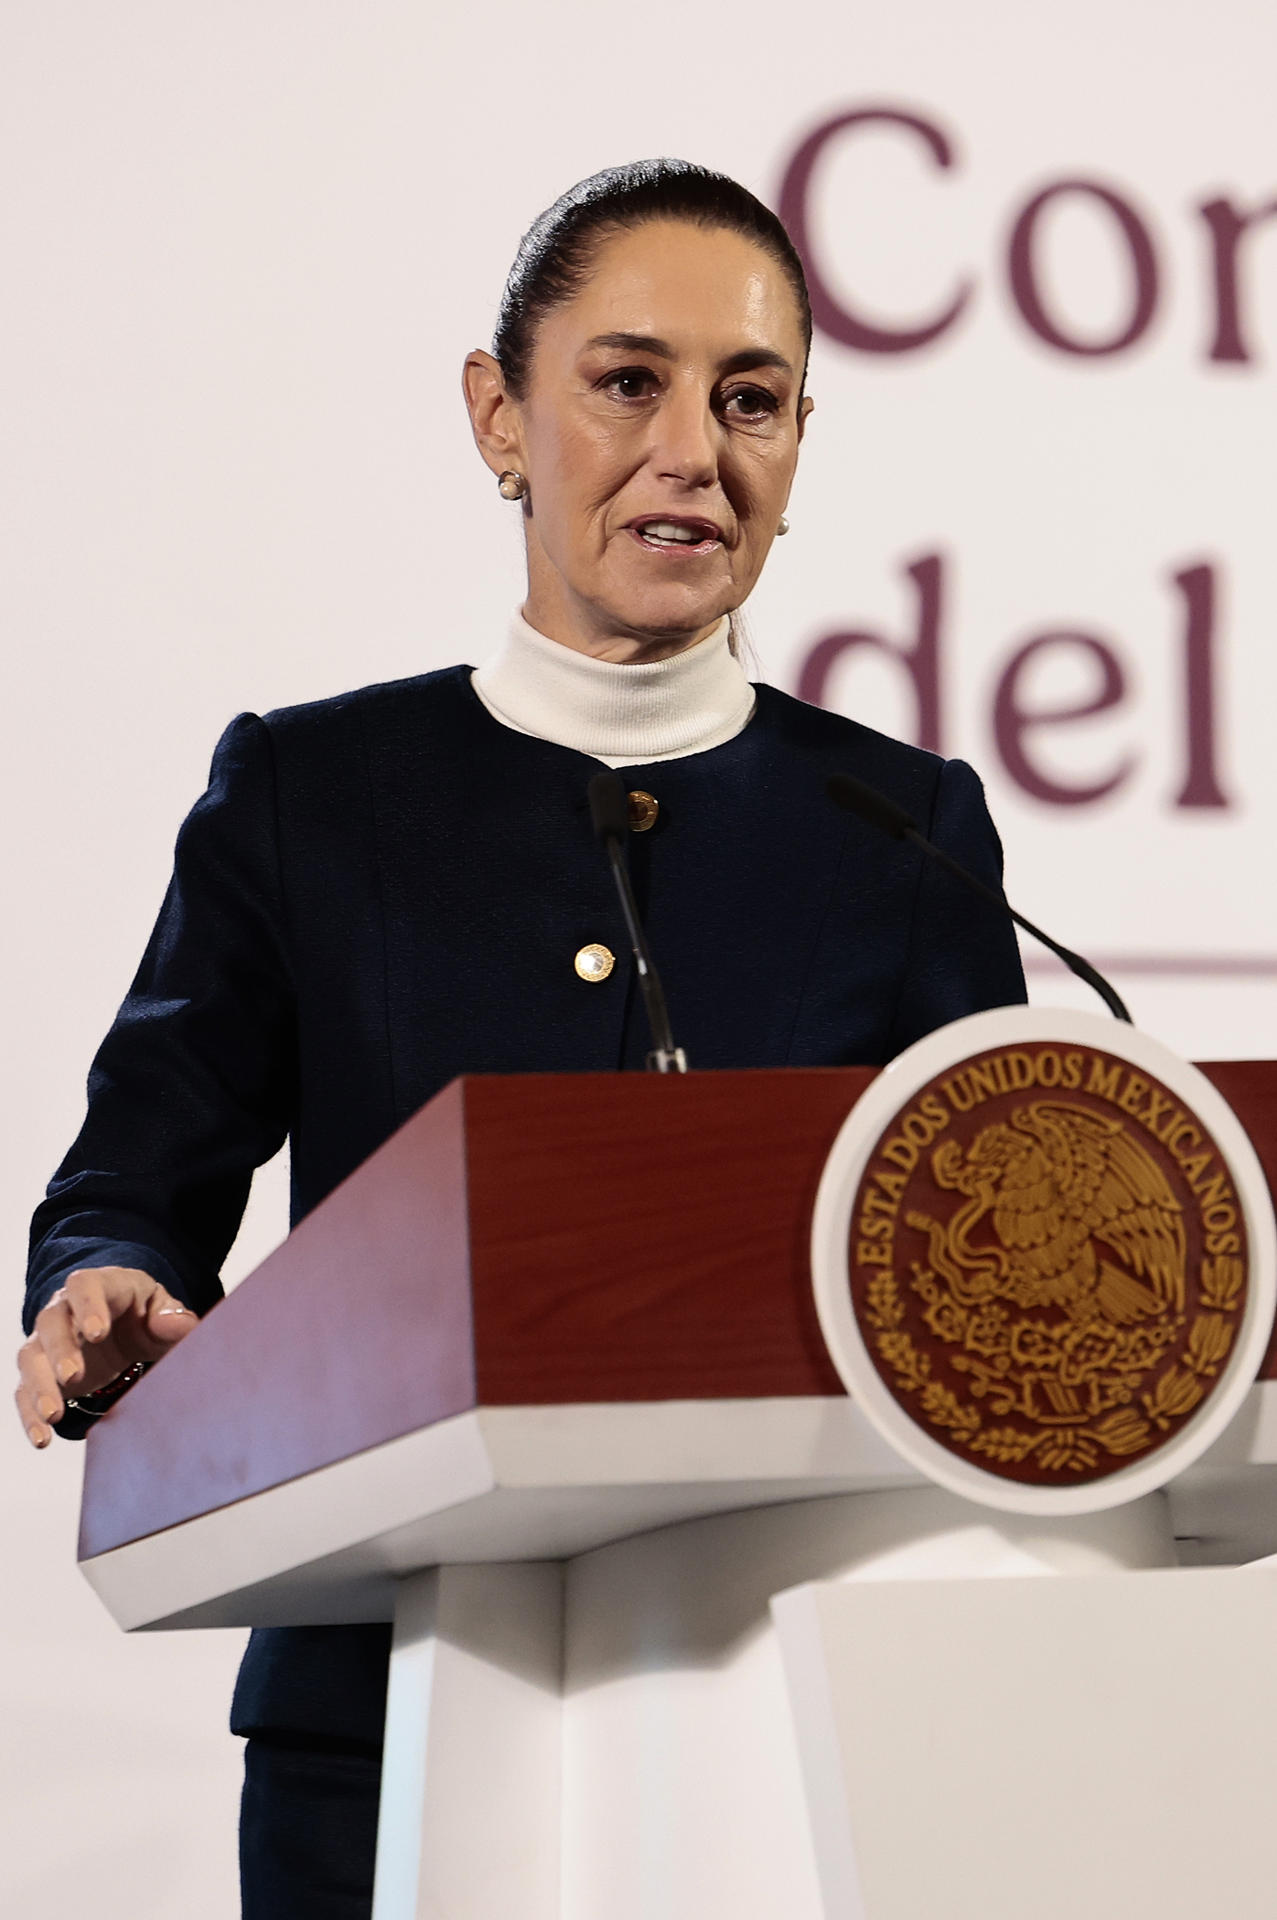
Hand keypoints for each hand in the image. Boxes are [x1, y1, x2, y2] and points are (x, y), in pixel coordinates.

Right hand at [15, 1266, 196, 1448]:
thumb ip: (172, 1317)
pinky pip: (25, 1391)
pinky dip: (30, 1415)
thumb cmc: (144, 1314)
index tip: (96, 1333)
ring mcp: (48, 1341)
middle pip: (51, 1322)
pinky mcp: (40, 1373)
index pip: (85, 1286)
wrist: (124, 1328)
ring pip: (31, 1357)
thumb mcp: (162, 1310)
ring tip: (54, 1415)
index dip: (88, 1306)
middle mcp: (65, 1310)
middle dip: (60, 1350)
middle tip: (73, 1377)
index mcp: (100, 1285)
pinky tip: (43, 1438)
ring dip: (40, 1386)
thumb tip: (178, 1324)